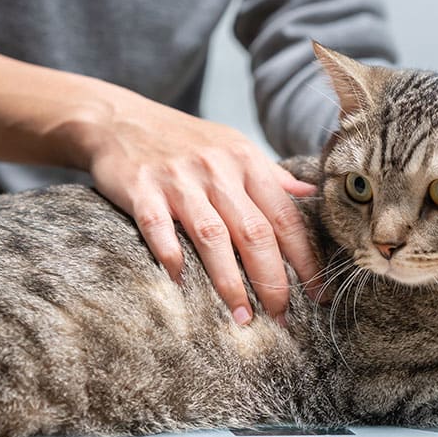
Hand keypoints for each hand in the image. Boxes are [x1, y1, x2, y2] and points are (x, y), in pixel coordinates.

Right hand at [83, 86, 319, 324]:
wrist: (120, 119)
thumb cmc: (186, 140)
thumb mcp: (234, 147)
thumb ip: (271, 175)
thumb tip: (309, 195)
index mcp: (247, 162)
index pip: (286, 218)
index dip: (305, 260)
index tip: (317, 293)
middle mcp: (217, 170)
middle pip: (254, 232)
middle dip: (272, 280)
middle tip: (281, 316)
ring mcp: (179, 180)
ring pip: (213, 236)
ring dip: (230, 282)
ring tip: (243, 317)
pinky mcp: (142, 189)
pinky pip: (159, 229)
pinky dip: (171, 257)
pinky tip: (182, 284)